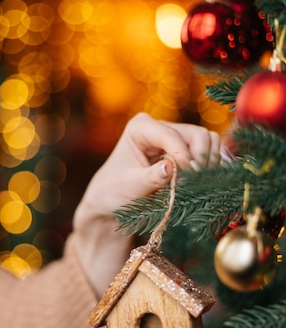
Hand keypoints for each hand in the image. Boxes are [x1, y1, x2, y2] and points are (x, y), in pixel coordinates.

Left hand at [73, 113, 220, 295]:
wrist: (113, 200)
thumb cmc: (115, 192)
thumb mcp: (129, 187)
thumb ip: (150, 178)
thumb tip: (171, 168)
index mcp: (140, 128)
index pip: (169, 135)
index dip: (183, 155)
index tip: (187, 179)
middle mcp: (160, 126)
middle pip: (196, 134)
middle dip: (200, 159)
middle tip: (194, 185)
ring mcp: (176, 136)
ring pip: (209, 141)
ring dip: (208, 164)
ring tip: (198, 186)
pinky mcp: (188, 150)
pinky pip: (211, 152)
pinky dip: (213, 167)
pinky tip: (208, 183)